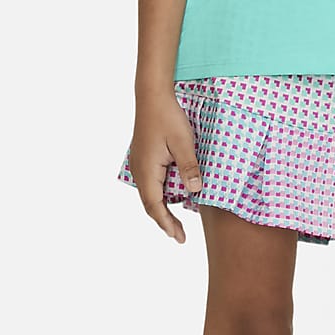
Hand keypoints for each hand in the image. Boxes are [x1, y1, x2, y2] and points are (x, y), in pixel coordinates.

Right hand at [127, 92, 203, 243]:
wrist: (152, 96)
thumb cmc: (168, 118)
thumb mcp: (183, 143)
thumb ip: (189, 168)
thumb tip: (195, 192)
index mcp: (147, 171)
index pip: (155, 206)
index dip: (167, 224)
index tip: (179, 237)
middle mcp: (139, 171)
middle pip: (150, 204)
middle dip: (165, 221)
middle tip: (180, 236)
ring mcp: (139, 164)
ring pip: (150, 194)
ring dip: (162, 208)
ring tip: (176, 221)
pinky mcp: (143, 158)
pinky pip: (150, 183)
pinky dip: (160, 195)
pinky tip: (172, 196)